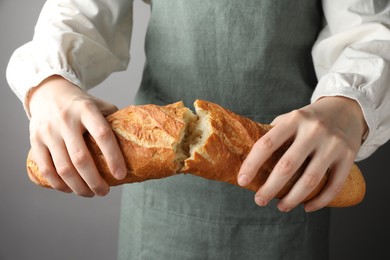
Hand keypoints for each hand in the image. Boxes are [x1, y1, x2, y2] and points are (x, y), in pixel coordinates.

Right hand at [28, 75, 126, 196]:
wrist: (48, 92)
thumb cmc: (81, 104)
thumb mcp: (99, 105)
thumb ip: (114, 121)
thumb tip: (134, 145)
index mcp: (86, 109)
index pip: (102, 135)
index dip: (113, 157)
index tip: (121, 175)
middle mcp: (66, 120)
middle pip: (81, 158)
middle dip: (94, 181)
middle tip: (104, 192)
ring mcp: (48, 131)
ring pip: (63, 168)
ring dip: (78, 187)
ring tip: (90, 193)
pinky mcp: (35, 140)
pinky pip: (45, 169)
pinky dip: (58, 184)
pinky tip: (69, 189)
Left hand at [237, 96, 367, 211]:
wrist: (347, 109)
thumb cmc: (310, 119)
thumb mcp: (291, 118)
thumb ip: (273, 134)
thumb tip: (248, 157)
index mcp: (293, 120)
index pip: (266, 144)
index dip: (251, 165)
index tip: (242, 181)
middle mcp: (313, 131)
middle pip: (287, 166)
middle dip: (270, 188)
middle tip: (259, 200)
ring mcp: (332, 144)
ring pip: (310, 180)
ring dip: (292, 199)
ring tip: (281, 207)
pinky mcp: (348, 156)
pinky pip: (333, 185)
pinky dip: (319, 201)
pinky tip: (307, 207)